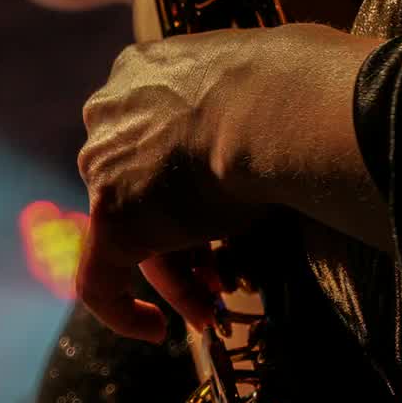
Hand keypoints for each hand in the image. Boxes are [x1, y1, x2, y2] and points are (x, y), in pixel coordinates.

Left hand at [76, 25, 387, 337]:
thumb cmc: (296, 87)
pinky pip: (99, 278)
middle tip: (217, 276)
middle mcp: (111, 113)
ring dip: (173, 275)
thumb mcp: (267, 82)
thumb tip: (302, 118)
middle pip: (140, 187)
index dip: (180, 180)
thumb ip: (255, 106)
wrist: (278, 105)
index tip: (208, 208)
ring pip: (132, 230)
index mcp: (144, 71)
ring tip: (210, 309)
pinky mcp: (110, 217)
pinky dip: (120, 310)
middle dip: (180, 238)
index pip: (154, 136)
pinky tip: (154, 331)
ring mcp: (104, 164)